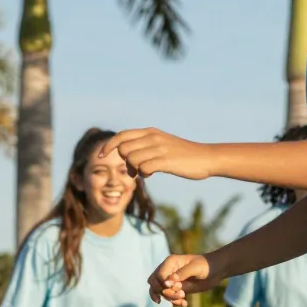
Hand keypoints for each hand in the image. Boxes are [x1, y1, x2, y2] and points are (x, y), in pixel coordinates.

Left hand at [101, 128, 217, 180]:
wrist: (206, 157)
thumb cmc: (183, 154)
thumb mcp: (162, 144)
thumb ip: (145, 147)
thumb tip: (128, 157)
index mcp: (150, 132)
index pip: (121, 136)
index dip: (108, 146)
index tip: (100, 156)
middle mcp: (153, 138)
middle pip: (123, 149)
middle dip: (124, 162)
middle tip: (134, 170)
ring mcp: (160, 149)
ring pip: (131, 159)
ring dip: (135, 169)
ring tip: (145, 172)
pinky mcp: (166, 161)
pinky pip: (144, 168)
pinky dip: (144, 174)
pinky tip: (153, 174)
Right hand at [148, 254, 220, 306]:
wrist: (217, 270)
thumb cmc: (206, 265)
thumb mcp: (195, 268)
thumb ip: (182, 273)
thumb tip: (168, 282)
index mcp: (170, 262)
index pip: (158, 276)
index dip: (163, 284)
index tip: (176, 287)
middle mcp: (168, 271)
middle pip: (153, 284)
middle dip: (163, 292)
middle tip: (178, 295)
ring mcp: (172, 281)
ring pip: (161, 292)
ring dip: (170, 298)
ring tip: (183, 299)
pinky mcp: (177, 289)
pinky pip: (169, 298)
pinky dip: (175, 302)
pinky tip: (185, 303)